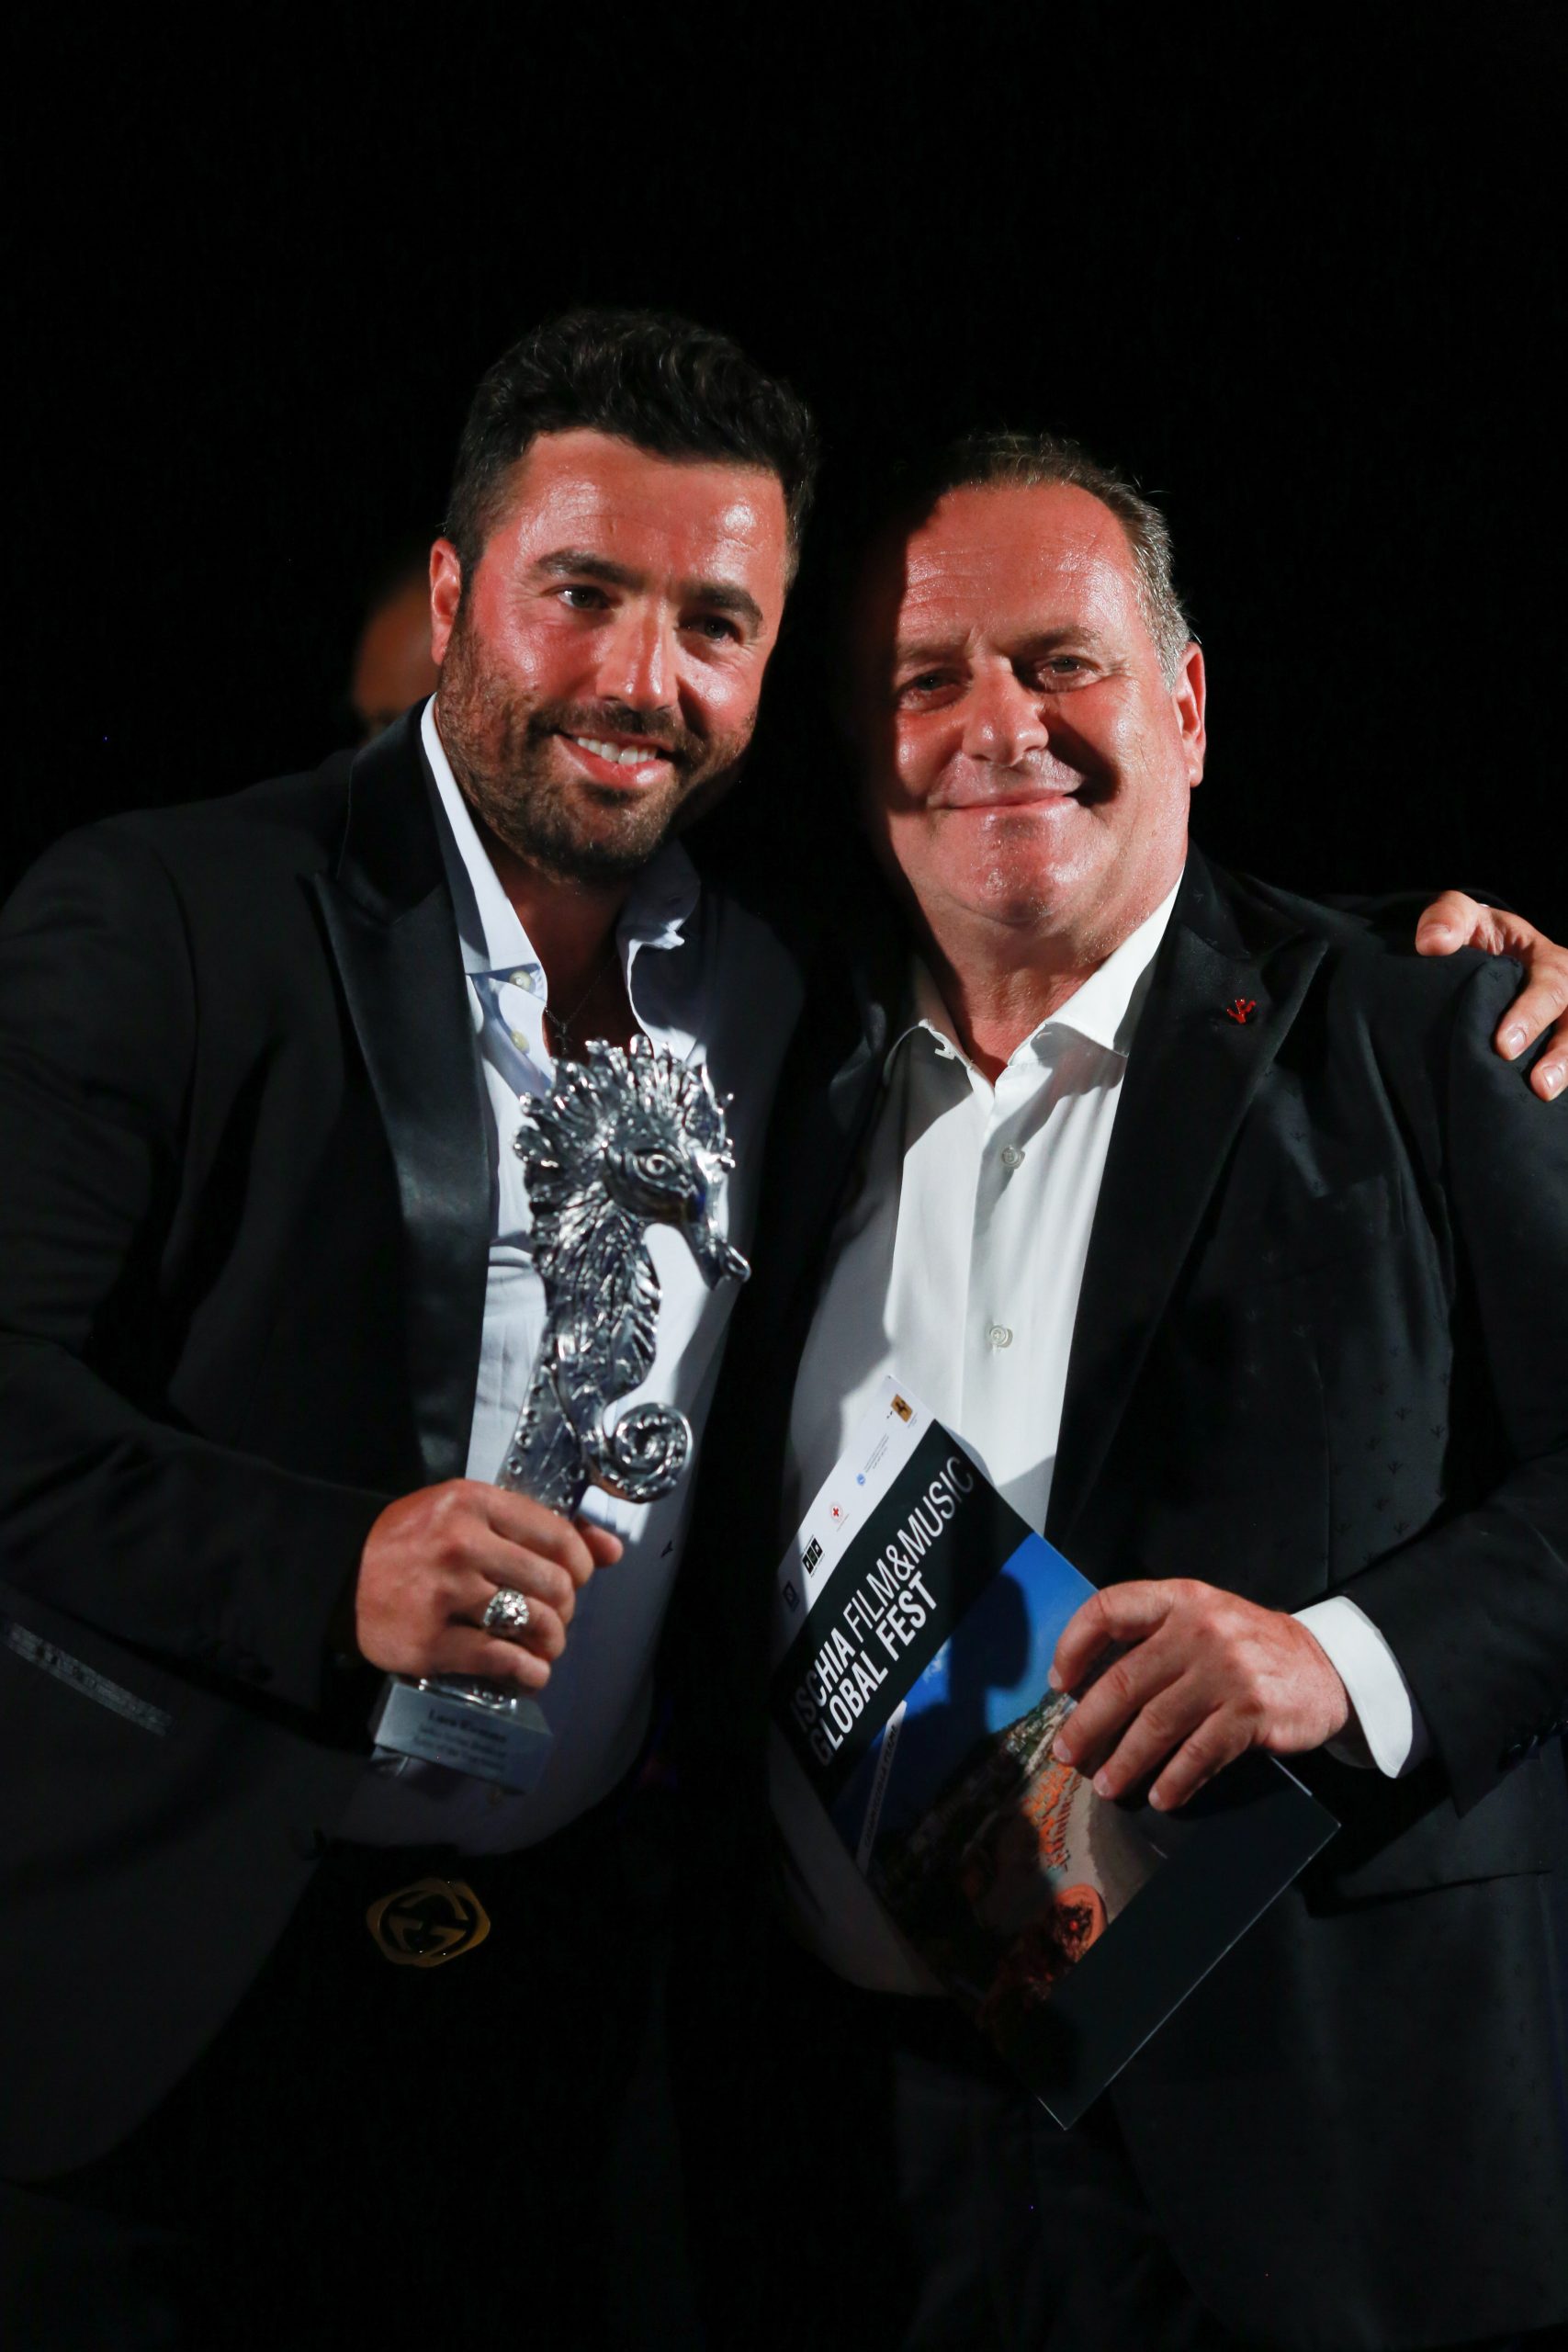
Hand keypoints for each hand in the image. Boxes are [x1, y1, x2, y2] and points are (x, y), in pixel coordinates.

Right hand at [354, 1480, 621, 1689]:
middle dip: (566, 1606)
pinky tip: (532, 1673)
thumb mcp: (468, 1513)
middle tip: (556, 1615)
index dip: (581, 1564)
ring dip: (551, 1641)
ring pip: (533, 1622)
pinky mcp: (429, 1641)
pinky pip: (501, 1659)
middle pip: (552, 1583)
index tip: (575, 1578)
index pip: (557, 1535)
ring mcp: (445, 1594)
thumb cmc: (411, 1542)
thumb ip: (538, 1526)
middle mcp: (461, 1544)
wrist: (337, 1575)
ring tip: (545, 1644)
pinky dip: (529, 1671)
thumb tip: (612, 1551)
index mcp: (473, 1503)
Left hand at [1047, 1578, 1350, 1811]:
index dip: (1074, 1645)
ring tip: (1106, 1786)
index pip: (1109, 1609)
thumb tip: (1086, 1685)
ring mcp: (1227, 1671)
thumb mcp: (1202, 1619)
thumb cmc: (1247, 1647)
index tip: (1060, 1683)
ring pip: (1156, 1724)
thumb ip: (1154, 1637)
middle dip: (1088, 1724)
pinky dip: (1174, 1780)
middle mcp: (1199, 1629)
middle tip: (1067, 1753)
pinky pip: (1199, 1754)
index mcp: (1179, 1599)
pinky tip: (1160, 1796)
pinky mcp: (1250, 1713)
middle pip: (1125, 1681)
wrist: (1325, 1667)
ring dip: (1125, 1762)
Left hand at [1415, 890, 1567, 1101]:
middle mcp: (1566, 990)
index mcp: (1547, 960)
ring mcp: (1567, 1019)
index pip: (1549, 985)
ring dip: (1567, 1069)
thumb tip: (1431, 944)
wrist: (1487, 952)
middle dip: (1559, 1054)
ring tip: (1544, 1095)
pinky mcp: (1559, 1042)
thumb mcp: (1464, 916)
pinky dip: (1564, 1079)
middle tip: (1537, 1084)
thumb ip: (1447, 920)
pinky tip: (1541, 1105)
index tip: (1503, 1046)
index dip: (1531, 1015)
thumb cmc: (1477, 936)